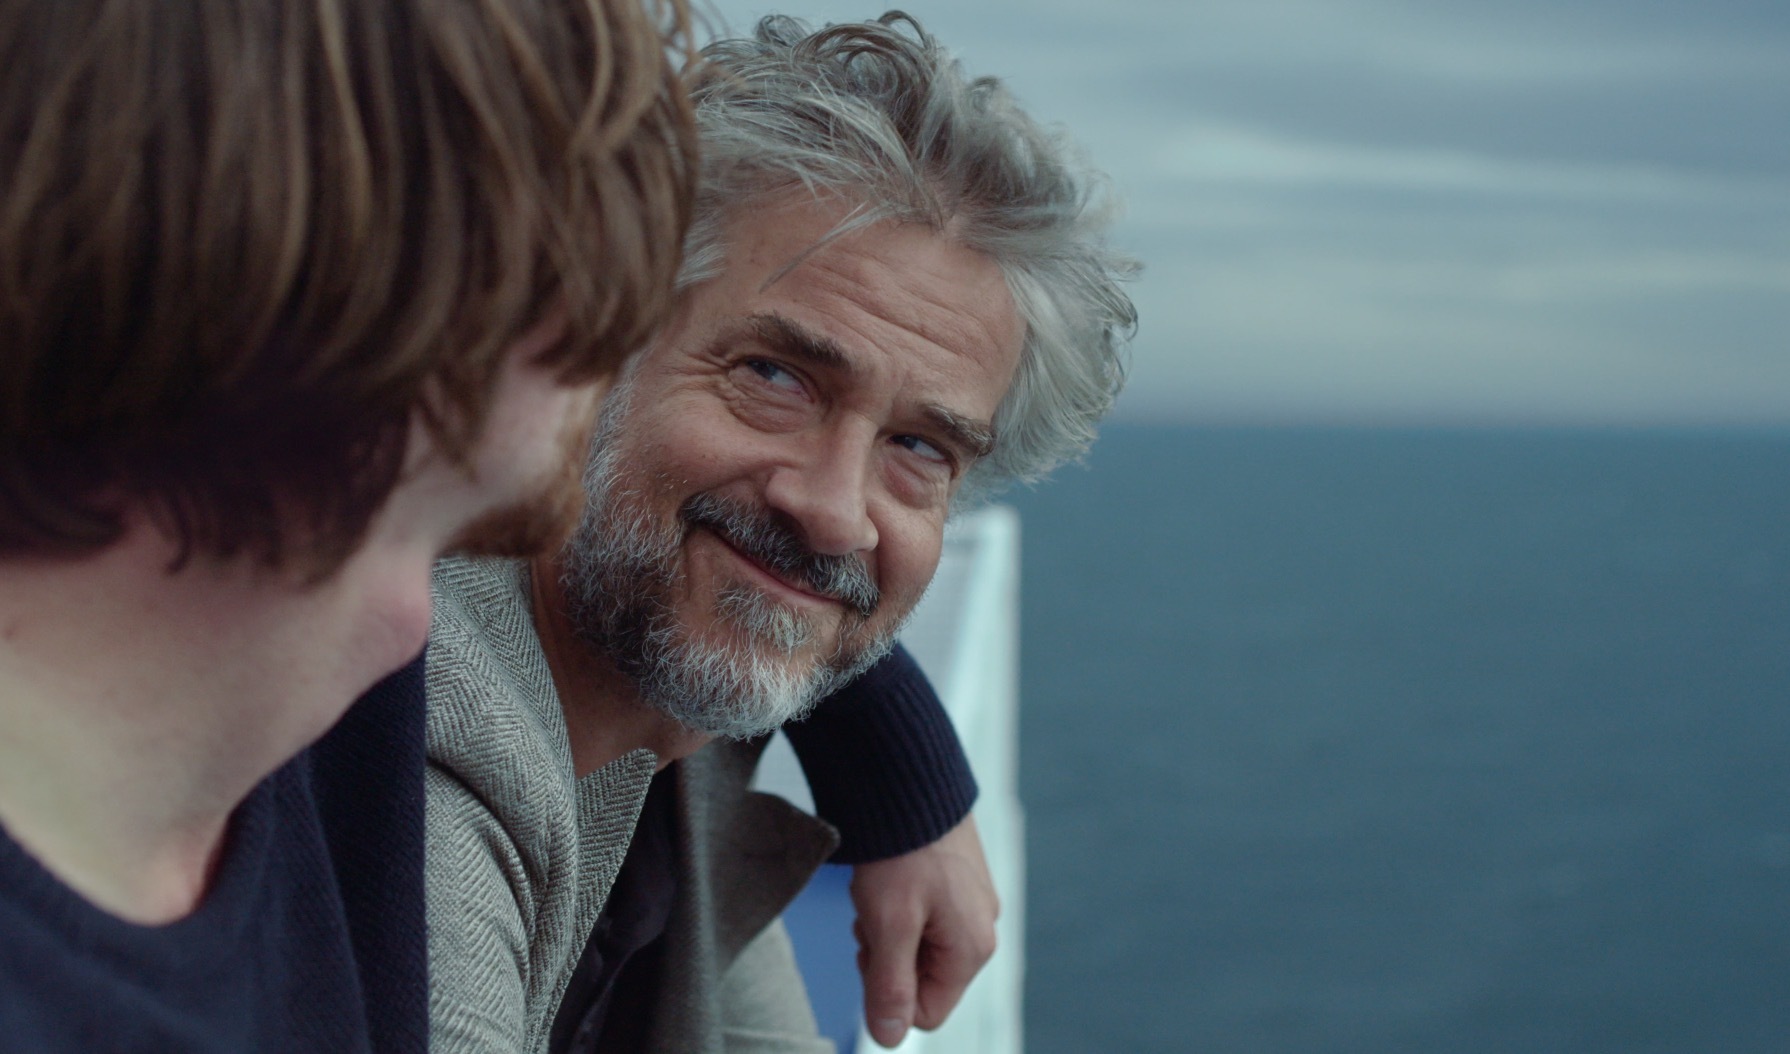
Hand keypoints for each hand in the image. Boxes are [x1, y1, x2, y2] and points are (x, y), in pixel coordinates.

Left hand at [849, 815, 999, 1048]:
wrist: (912, 781)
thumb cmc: (903, 851)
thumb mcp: (889, 925)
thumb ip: (890, 987)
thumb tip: (889, 1039)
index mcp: (972, 949)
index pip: (925, 1013)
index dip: (888, 991)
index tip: (872, 948)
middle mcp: (981, 929)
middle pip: (921, 978)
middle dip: (887, 956)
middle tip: (872, 916)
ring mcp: (972, 904)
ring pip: (918, 945)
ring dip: (889, 927)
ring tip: (878, 891)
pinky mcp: (959, 881)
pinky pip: (923, 915)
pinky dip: (898, 904)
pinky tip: (889, 877)